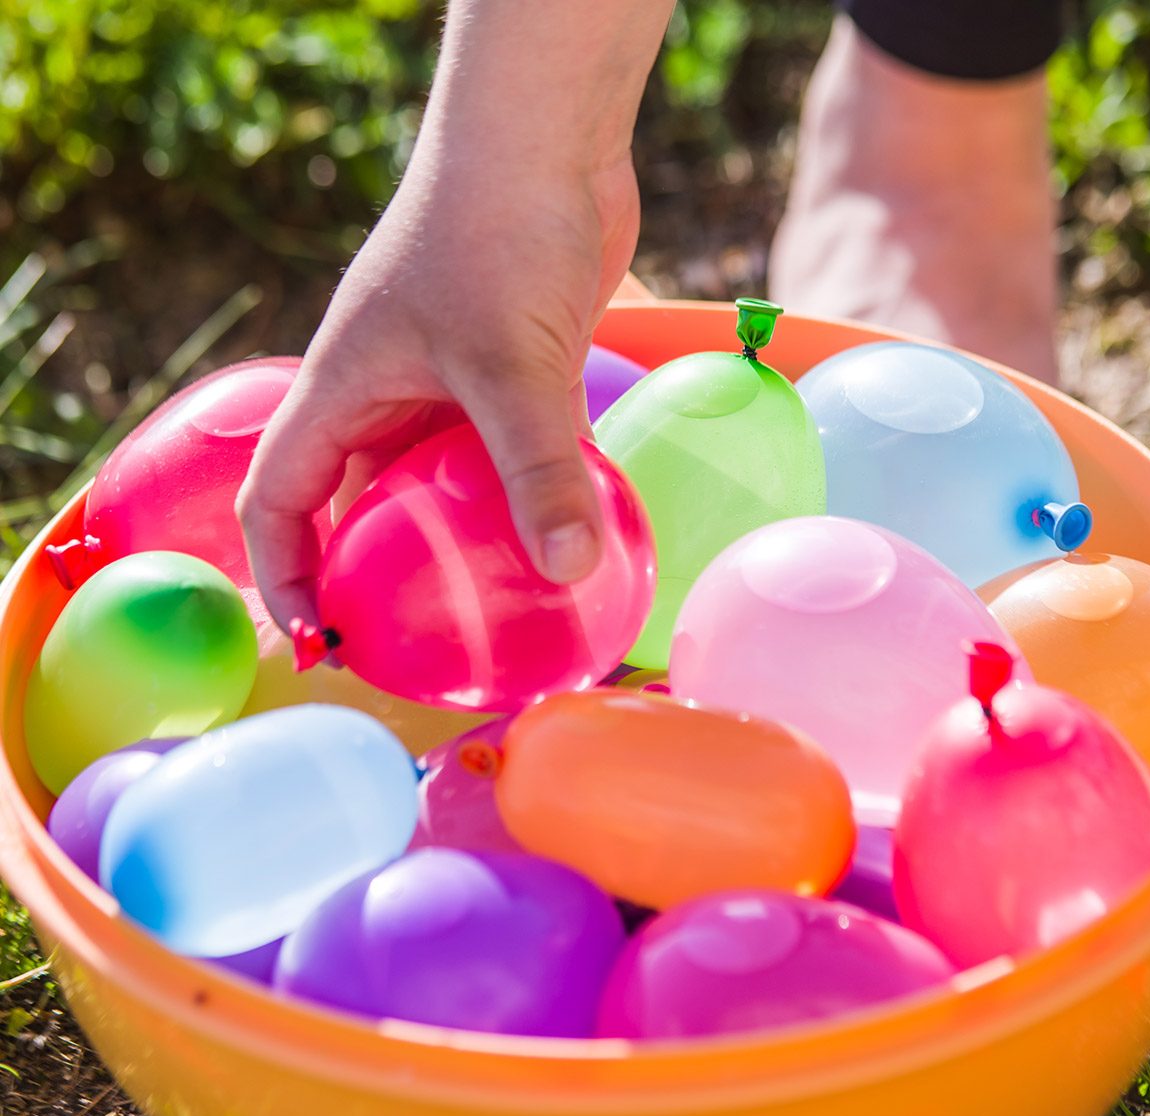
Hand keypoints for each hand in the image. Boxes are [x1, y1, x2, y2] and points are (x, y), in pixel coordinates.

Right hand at [237, 145, 640, 635]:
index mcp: (341, 389)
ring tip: (490, 608)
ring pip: (432, 482)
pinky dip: (517, 495)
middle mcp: (383, 392)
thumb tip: (569, 570)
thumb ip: (537, 468)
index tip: (322, 640)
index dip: (283, 575)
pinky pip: (497, 453)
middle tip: (413, 643)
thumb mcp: (510, 364)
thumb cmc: (497, 228)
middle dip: (373, 574)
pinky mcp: (504, 371)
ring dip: (454, 540)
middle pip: (354, 503)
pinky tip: (557, 538)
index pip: (277, 500)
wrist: (549, 135)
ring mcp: (444, 382)